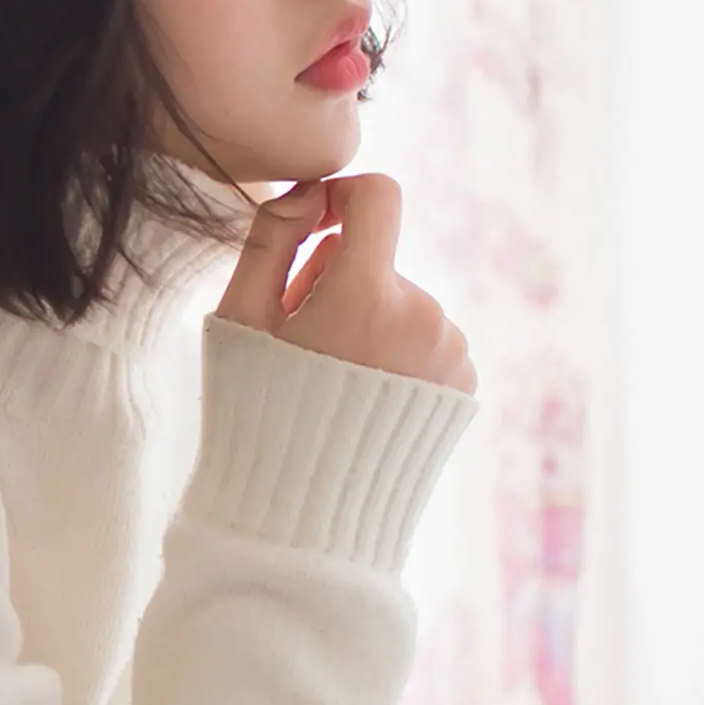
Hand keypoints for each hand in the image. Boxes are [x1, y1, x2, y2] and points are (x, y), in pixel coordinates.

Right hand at [212, 174, 477, 395]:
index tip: (316, 222)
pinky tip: (363, 400)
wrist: (304, 514)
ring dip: (368, 324)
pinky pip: (426, 343)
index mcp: (365, 294)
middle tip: (300, 341)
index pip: (378, 197)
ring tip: (332, 380)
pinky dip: (395, 357)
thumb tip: (309, 191)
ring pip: (401, 306)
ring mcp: (449, 352)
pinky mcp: (463, 384)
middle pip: (379, 263)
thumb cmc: (256, 413)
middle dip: (339, 284)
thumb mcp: (239, 320)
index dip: (343, 196)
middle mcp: (421, 316)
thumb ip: (270, 239)